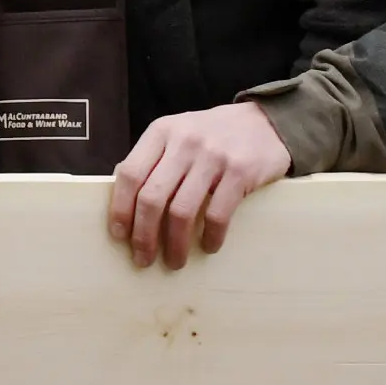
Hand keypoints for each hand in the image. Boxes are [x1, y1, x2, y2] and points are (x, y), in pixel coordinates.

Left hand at [107, 102, 290, 269]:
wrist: (265, 123)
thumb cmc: (213, 135)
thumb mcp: (178, 134)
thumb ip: (154, 160)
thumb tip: (124, 201)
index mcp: (161, 132)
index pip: (130, 174)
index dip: (121, 208)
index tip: (119, 235)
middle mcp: (184, 142)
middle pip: (152, 197)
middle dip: (144, 235)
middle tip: (144, 258)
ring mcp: (212, 157)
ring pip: (181, 211)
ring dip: (175, 244)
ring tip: (174, 261)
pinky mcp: (240, 172)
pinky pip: (217, 214)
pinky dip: (210, 236)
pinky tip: (208, 246)